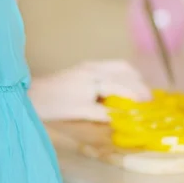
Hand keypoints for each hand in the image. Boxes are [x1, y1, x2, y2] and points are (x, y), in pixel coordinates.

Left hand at [29, 60, 150, 121]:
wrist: (32, 94)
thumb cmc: (55, 105)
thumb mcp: (81, 112)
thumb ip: (104, 113)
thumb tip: (124, 117)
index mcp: (94, 77)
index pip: (123, 84)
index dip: (138, 95)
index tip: (150, 105)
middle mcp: (93, 67)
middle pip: (125, 70)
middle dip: (139, 83)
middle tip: (149, 100)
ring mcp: (89, 65)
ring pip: (119, 65)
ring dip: (132, 77)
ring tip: (140, 94)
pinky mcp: (84, 67)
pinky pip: (110, 66)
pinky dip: (122, 75)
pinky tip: (123, 87)